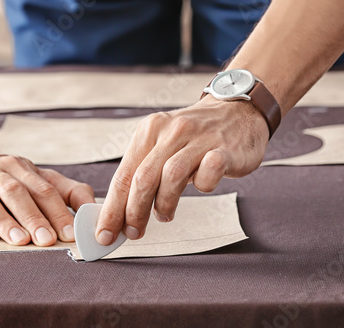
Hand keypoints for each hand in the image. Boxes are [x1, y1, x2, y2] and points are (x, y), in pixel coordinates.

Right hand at [0, 150, 94, 245]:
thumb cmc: (0, 178)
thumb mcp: (32, 178)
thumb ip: (64, 191)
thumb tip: (92, 209)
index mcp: (18, 166)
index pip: (42, 187)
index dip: (57, 210)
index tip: (70, 233)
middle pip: (16, 191)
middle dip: (34, 217)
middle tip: (47, 240)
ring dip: (5, 220)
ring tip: (20, 241)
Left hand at [94, 97, 269, 244]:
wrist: (238, 110)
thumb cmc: (196, 135)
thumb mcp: (163, 144)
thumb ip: (143, 173)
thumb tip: (121, 212)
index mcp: (150, 130)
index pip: (124, 175)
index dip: (112, 208)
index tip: (105, 233)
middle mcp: (172, 131)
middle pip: (142, 178)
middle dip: (133, 212)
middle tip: (133, 232)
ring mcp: (200, 139)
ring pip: (171, 176)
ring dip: (163, 204)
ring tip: (164, 214)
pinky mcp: (225, 149)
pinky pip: (209, 172)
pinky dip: (203, 186)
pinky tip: (202, 186)